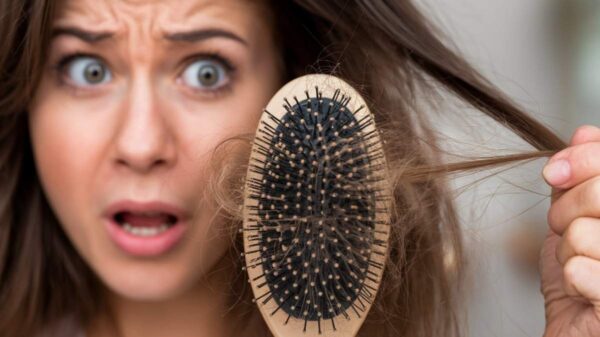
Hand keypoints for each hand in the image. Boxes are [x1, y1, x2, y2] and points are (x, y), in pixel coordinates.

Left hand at [541, 125, 599, 336]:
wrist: (581, 329)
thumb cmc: (585, 271)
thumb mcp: (579, 213)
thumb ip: (583, 175)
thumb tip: (584, 134)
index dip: (582, 159)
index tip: (556, 173)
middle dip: (567, 209)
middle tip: (567, 229)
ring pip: (583, 231)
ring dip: (568, 250)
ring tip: (583, 262)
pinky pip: (578, 270)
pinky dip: (571, 279)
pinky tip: (586, 289)